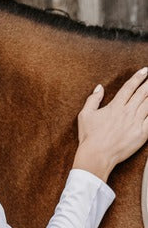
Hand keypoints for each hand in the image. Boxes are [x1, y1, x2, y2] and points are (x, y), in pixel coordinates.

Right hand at [73, 67, 147, 181]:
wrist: (96, 156)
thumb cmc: (89, 137)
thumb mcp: (85, 115)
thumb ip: (93, 99)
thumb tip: (99, 87)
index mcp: (115, 106)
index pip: (129, 87)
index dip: (138, 77)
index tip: (145, 70)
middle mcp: (127, 112)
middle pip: (143, 93)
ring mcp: (135, 123)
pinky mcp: (141, 134)